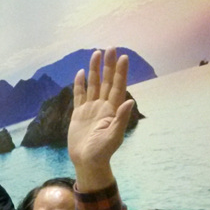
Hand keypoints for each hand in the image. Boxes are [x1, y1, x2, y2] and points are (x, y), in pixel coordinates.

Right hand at [67, 48, 133, 190]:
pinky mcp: (79, 113)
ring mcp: (90, 109)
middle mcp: (103, 106)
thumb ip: (121, 119)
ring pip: (93, 85)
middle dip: (108, 65)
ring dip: (95, 70)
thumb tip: (130, 101)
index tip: (123, 57)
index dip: (121, 72)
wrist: (86, 161)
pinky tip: (80, 73)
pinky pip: (79, 95)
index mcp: (112, 110)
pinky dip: (80, 84)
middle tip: (110, 48)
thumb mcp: (114, 136)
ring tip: (96, 53)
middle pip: (106, 81)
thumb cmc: (102, 152)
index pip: (118, 87)